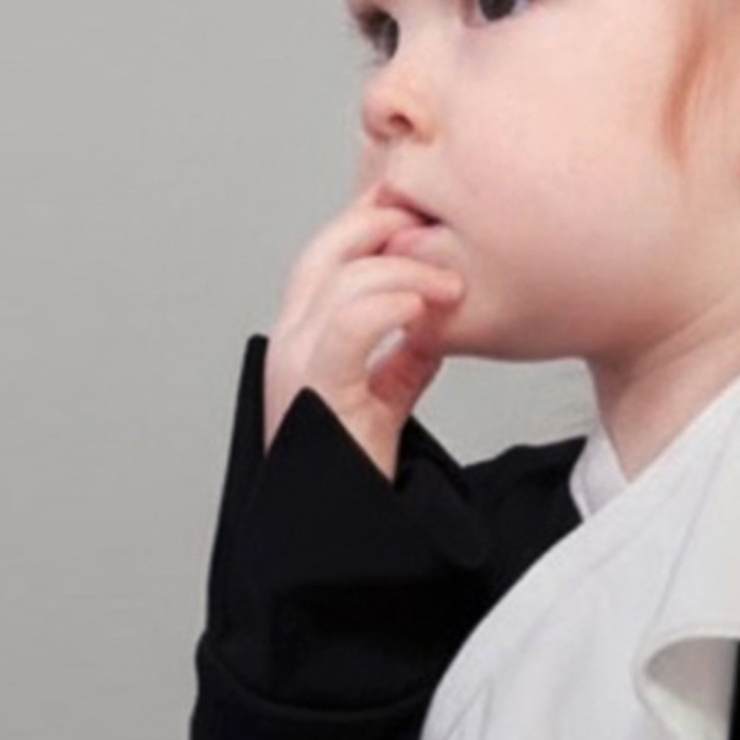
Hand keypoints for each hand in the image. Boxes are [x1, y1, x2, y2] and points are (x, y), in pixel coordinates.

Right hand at [263, 180, 465, 466]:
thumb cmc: (358, 473)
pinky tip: (424, 308)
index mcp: (301, 339)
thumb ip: (402, 360)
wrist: (345, 530)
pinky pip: (349, 323)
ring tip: (450, 285)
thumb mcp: (385, 401)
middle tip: (431, 222)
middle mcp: (289, 341)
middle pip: (326, 251)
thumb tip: (432, 328)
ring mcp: (296, 361)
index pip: (326, 258)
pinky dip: (390, 306)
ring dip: (404, 270)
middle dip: (379, 224)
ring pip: (343, 280)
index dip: (367, 224)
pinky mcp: (316, 387)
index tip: (414, 208)